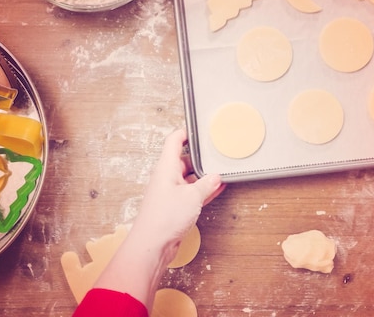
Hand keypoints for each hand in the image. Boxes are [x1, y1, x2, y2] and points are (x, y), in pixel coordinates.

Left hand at [131, 129, 225, 262]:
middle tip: (216, 156)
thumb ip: (206, 184)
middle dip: (200, 159)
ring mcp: (170, 192)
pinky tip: (215, 190)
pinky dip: (202, 191)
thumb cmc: (164, 218)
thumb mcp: (192, 196)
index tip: (198, 129)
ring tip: (220, 174)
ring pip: (189, 178)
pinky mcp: (174, 206)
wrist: (153, 244)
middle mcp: (166, 177)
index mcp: (166, 167)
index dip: (185, 133)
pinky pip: (190, 193)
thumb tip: (215, 177)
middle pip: (184, 160)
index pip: (174, 141)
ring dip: (203, 178)